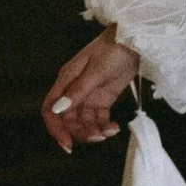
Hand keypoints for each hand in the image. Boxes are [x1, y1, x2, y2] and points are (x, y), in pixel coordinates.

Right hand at [42, 32, 140, 150]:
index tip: (67, 144)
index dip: (55, 128)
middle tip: (98, 137)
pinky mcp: (103, 99)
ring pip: (84, 121)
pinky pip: (99, 118)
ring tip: (110, 132)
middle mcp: (74, 90)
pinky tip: (115, 128)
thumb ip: (78, 91)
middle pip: (68, 120)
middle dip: (80, 132)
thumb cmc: (113, 49)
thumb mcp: (96, 70)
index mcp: (66, 81)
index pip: (50, 109)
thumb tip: (58, 109)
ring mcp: (89, 95)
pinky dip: (105, 126)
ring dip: (94, 131)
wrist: (135, 41)